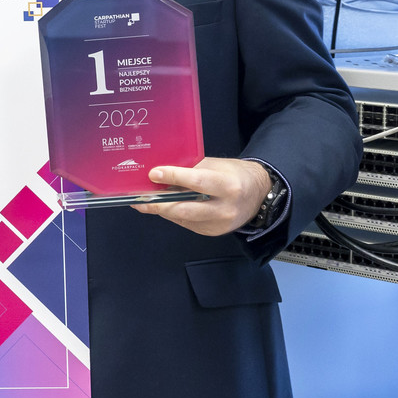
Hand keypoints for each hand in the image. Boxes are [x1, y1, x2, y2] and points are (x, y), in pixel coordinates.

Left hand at [133, 157, 271, 235]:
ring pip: (183, 218)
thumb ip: (191, 169)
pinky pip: (186, 223)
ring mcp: (219, 223)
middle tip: (139, 198)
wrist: (258, 194)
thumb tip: (161, 173)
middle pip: (186, 208)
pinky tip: (161, 207)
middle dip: (159, 203)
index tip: (154, 174)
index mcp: (229, 186)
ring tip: (142, 203)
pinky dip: (172, 214)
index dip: (174, 177)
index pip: (198, 182)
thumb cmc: (233, 174)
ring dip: (161, 210)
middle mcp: (225, 208)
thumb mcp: (216, 165)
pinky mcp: (213, 232)